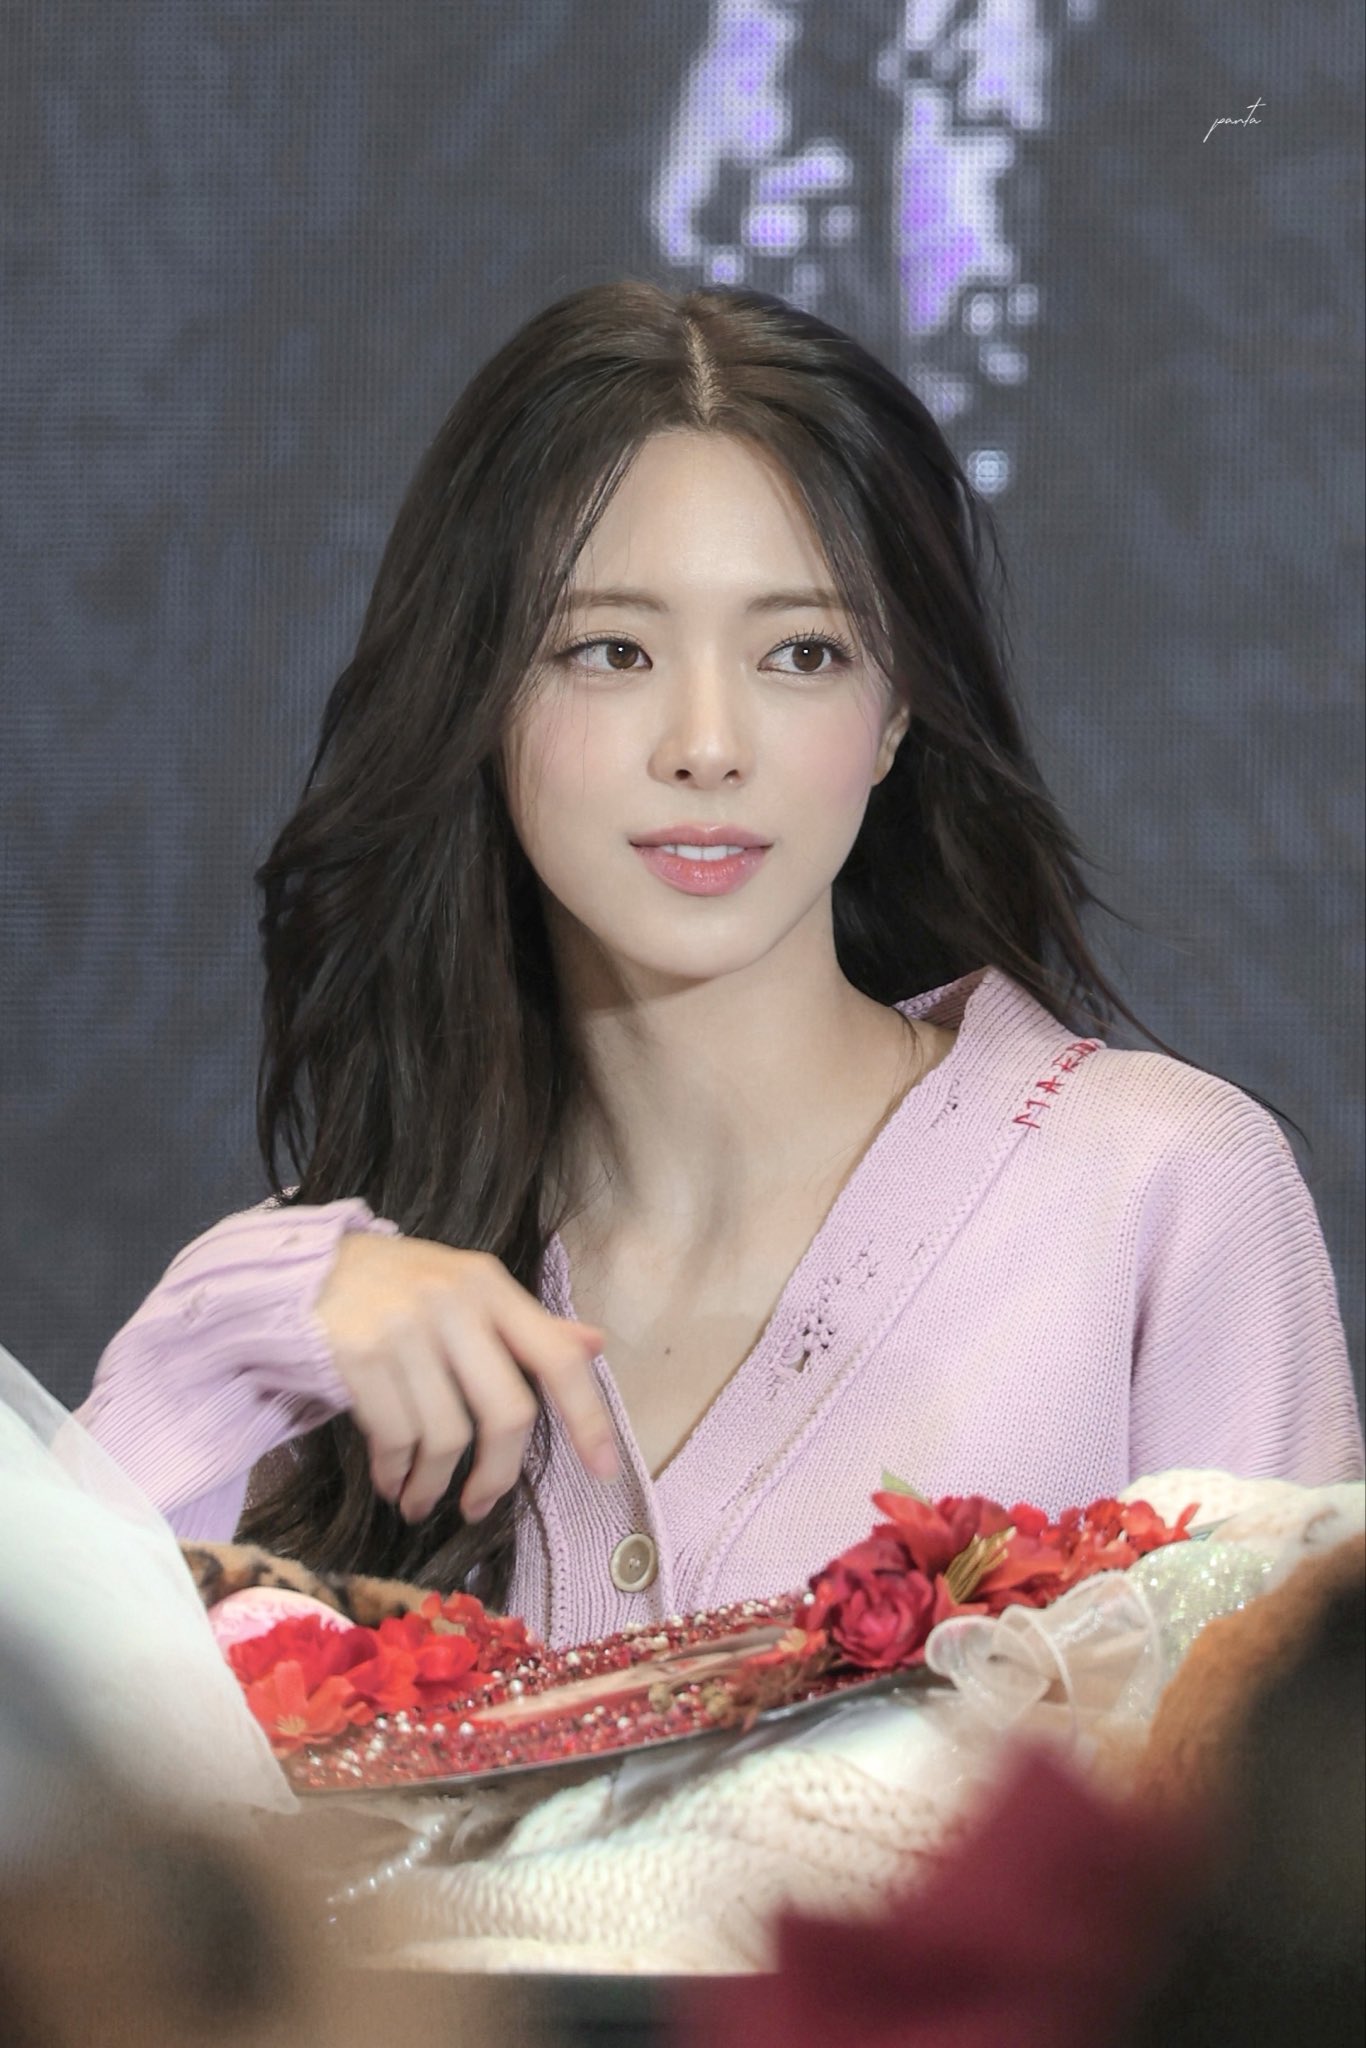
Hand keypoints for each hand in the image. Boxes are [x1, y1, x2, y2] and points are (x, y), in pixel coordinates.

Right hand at [313, 1233, 615, 1524]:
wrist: (302, 1269)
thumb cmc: (398, 1287)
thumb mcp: (468, 1289)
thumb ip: (530, 1324)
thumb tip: (595, 1345)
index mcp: (491, 1287)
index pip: (557, 1358)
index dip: (587, 1417)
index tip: (603, 1469)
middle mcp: (454, 1303)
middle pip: (506, 1413)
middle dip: (498, 1475)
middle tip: (480, 1505)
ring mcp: (405, 1328)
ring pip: (446, 1435)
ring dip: (434, 1484)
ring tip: (421, 1499)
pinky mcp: (359, 1355)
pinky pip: (395, 1437)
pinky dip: (395, 1472)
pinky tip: (392, 1480)